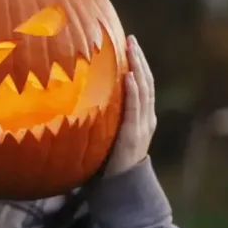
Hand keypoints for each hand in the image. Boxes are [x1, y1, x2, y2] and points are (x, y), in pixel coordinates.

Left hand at [103, 35, 156, 176]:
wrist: (120, 187)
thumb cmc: (108, 163)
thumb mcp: (108, 135)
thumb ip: (103, 119)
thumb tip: (81, 101)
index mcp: (141, 118)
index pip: (143, 85)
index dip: (139, 65)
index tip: (130, 46)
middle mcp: (146, 118)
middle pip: (146, 82)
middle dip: (139, 60)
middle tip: (131, 39)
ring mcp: (142, 126)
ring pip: (144, 90)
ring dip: (138, 67)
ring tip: (132, 48)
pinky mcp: (133, 134)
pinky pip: (136, 108)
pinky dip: (134, 91)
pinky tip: (130, 75)